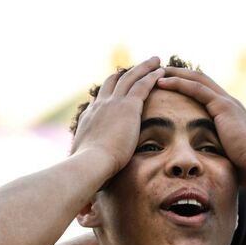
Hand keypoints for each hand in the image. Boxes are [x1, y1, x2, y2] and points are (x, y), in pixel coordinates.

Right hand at [71, 56, 163, 176]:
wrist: (90, 163)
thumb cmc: (87, 170)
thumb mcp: (85, 164)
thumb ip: (88, 166)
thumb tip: (84, 184)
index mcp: (90, 118)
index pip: (101, 99)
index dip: (111, 91)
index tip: (118, 87)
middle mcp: (100, 106)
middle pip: (115, 82)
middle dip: (127, 73)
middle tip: (137, 66)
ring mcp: (113, 103)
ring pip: (130, 78)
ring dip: (143, 68)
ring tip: (154, 61)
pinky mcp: (128, 106)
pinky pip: (142, 85)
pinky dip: (152, 76)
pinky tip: (161, 71)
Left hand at [157, 67, 245, 185]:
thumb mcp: (227, 157)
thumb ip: (217, 154)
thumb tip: (206, 167)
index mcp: (230, 113)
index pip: (206, 92)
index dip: (188, 86)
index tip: (171, 85)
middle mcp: (229, 103)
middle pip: (201, 79)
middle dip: (180, 74)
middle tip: (160, 72)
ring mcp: (227, 102)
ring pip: (197, 79)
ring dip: (176, 74)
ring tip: (157, 72)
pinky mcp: (222, 106)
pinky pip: (196, 88)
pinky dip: (178, 83)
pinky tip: (162, 82)